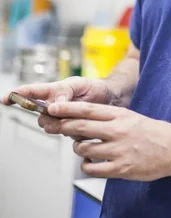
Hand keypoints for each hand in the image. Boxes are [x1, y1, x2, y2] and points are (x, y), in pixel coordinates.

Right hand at [3, 77, 120, 141]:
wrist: (112, 99)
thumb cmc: (95, 87)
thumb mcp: (81, 83)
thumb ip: (66, 92)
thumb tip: (54, 105)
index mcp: (54, 92)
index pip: (31, 93)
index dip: (17, 95)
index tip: (6, 98)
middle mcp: (55, 107)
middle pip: (41, 118)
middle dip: (49, 117)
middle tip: (60, 112)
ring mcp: (63, 119)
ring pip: (54, 128)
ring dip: (65, 124)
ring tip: (79, 114)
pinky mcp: (72, 129)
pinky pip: (69, 134)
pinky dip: (77, 129)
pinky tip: (86, 122)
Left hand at [41, 101, 170, 180]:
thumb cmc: (151, 132)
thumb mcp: (130, 117)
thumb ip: (109, 118)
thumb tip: (84, 119)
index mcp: (120, 115)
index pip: (88, 110)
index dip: (68, 109)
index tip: (53, 108)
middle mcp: (117, 131)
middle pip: (81, 127)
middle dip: (64, 126)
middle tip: (56, 126)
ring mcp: (118, 150)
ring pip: (83, 148)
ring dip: (78, 148)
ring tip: (82, 147)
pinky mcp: (120, 168)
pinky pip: (92, 168)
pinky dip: (86, 165)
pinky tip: (90, 162)